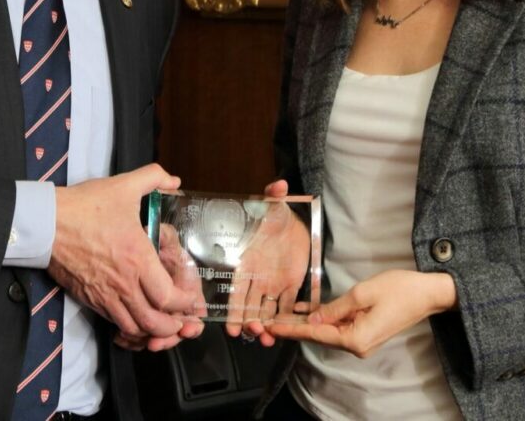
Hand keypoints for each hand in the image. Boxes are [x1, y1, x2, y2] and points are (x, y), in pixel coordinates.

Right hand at [49, 164, 203, 349]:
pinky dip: (128, 328)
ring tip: (160, 323)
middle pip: (154, 322)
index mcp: (138, 258)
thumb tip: (174, 180)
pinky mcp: (89, 299)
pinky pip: (113, 322)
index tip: (190, 300)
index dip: (184, 304)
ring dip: (151, 331)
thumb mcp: (123, 185)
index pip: (169, 297)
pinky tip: (134, 318)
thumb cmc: (85, 206)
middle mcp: (124, 283)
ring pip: (133, 328)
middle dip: (172, 327)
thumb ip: (154, 177)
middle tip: (180, 321)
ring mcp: (105, 294)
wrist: (46, 222)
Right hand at [225, 179, 311, 347]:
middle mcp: (258, 277)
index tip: (232, 328)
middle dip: (250, 322)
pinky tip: (287, 331)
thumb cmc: (277, 216)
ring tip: (267, 340)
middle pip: (250, 306)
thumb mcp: (275, 205)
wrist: (293, 223)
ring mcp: (274, 284)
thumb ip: (274, 195)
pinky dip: (286, 319)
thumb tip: (279, 185)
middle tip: (253, 334)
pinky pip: (287, 306)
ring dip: (265, 326)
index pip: (238, 290)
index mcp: (249, 262)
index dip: (235, 309)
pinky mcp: (291, 286)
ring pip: (266, 310)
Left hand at [266, 269, 456, 357]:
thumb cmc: (400, 289)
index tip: (271, 328)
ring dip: (306, 323)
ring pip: (327, 331)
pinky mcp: (365, 331)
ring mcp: (362, 340)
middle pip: (319, 336)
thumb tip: (312, 321)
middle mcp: (358, 346)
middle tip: (269, 320)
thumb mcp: (362, 293)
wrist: (429, 293)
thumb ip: (334, 309)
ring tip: (282, 314)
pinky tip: (305, 311)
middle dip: (295, 328)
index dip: (291, 330)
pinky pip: (339, 326)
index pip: (316, 335)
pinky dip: (322, 319)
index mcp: (356, 339)